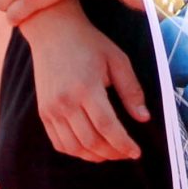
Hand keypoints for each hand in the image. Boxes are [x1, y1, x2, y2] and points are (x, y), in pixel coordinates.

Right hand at [19, 3, 153, 160]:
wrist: (53, 31)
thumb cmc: (89, 44)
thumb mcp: (117, 60)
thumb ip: (131, 90)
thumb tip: (144, 118)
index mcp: (86, 87)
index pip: (107, 127)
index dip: (123, 144)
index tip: (136, 152)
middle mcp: (65, 102)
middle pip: (91, 141)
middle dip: (112, 153)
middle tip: (127, 153)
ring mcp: (51, 109)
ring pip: (74, 147)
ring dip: (95, 156)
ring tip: (111, 153)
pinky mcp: (43, 112)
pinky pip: (59, 143)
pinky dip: (76, 152)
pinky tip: (90, 149)